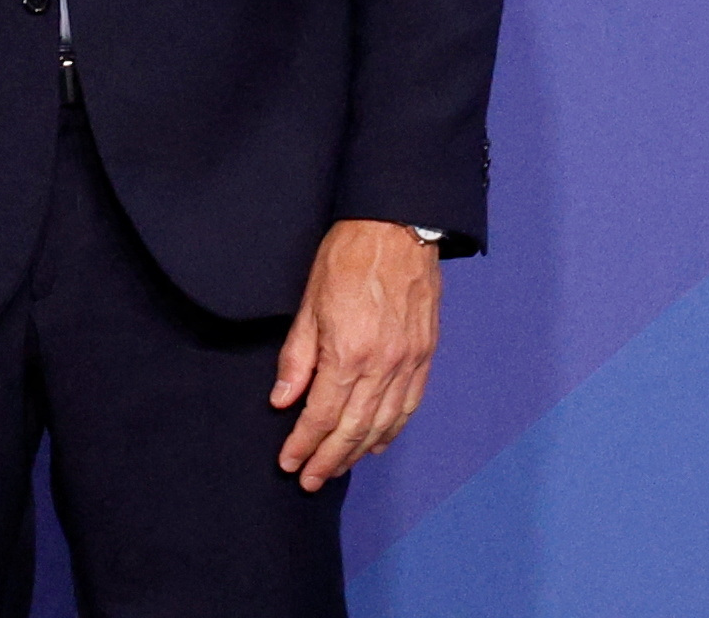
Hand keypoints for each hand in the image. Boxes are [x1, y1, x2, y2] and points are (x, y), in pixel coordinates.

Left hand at [270, 221, 442, 487]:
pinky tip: (376, 444)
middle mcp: (383, 366)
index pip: (322, 414)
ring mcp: (408, 363)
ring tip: (337, 469)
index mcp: (349, 352)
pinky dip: (391, 431)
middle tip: (310, 480)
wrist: (398, 228)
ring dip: (359, 452)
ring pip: (384, 424)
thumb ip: (298, 357)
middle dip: (329, 459)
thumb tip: (283, 400)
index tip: (289, 462)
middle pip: (353, 428)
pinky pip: (408, 406)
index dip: (304, 443)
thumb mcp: (308, 301)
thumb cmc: (347, 257)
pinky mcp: (425, 357)